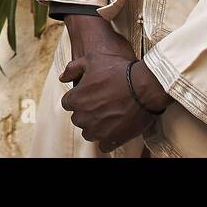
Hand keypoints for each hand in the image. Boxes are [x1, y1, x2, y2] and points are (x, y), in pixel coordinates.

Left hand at [58, 15, 170, 151]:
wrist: (145, 86)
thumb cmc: (118, 70)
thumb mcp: (92, 60)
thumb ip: (73, 68)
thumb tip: (61, 78)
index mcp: (76, 99)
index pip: (67, 103)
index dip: (78, 97)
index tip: (89, 93)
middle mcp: (84, 117)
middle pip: (77, 119)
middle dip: (86, 111)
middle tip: (101, 102)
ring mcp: (98, 130)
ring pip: (88, 133)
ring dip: (95, 126)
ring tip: (108, 115)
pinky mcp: (113, 139)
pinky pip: (103, 146)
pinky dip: (108, 139)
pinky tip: (115, 128)